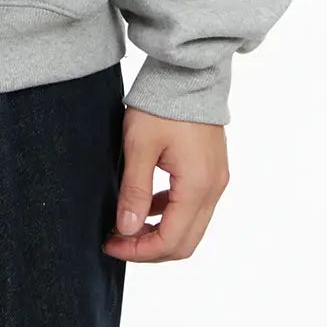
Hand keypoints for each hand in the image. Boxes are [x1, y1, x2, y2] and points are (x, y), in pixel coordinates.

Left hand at [102, 106, 229, 262]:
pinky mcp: (211, 172)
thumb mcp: (140, 146)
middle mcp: (213, 189)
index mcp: (197, 186)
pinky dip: (168, 215)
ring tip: (126, 226)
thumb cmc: (162, 105)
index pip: (170, 240)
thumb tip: (127, 229)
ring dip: (159, 233)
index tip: (111, 245)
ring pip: (190, 228)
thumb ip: (135, 191)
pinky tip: (144, 205)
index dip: (139, 251)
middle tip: (116, 242)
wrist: (188, 74)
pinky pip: (193, 207)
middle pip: (184, 243)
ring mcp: (216, 181)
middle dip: (149, 249)